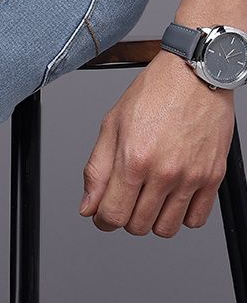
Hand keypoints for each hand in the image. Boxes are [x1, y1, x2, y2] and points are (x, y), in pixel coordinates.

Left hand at [79, 49, 233, 236]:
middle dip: (125, 217)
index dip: (102, 220)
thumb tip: (88, 207)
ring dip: (152, 220)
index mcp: (135, 160)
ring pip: (165, 229)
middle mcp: (164, 172)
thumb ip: (97, 171)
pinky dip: (182, 217)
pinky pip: (196, 219)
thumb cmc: (154, 93)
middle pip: (137, 226)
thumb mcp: (112, 126)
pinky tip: (173, 199)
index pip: (112, 216)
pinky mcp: (213, 176)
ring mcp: (191, 176)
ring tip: (150, 199)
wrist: (196, 73)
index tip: (103, 213)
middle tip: (127, 198)